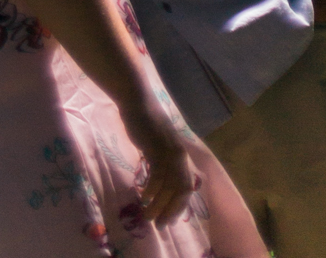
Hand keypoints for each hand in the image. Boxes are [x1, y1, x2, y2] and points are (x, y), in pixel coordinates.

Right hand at [124, 113, 195, 229]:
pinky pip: (157, 175)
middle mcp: (180, 156)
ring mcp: (169, 152)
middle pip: (181, 191)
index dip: (179, 206)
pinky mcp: (156, 148)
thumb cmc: (146, 122)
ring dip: (159, 205)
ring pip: (169, 187)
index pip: (187, 188)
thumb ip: (163, 162)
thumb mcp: (159, 145)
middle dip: (171, 211)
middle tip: (159, 225)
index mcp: (182, 156)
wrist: (137, 100)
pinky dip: (151, 189)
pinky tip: (143, 197)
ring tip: (147, 216)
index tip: (168, 220)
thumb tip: (160, 183)